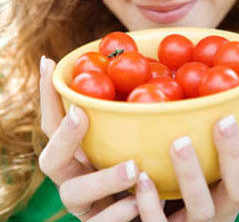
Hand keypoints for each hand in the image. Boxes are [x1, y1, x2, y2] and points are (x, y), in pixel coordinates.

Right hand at [39, 57, 139, 220]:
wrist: (162, 206)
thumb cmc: (145, 160)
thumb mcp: (136, 133)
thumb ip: (131, 112)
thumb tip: (148, 62)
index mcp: (75, 151)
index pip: (53, 120)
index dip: (47, 94)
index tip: (49, 62)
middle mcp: (72, 175)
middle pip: (51, 158)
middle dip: (63, 134)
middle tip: (80, 114)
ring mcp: (83, 204)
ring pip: (73, 194)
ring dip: (101, 178)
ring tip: (134, 168)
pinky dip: (118, 212)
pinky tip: (137, 203)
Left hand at [134, 85, 238, 221]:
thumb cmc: (186, 187)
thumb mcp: (206, 167)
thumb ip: (208, 137)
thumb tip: (215, 87)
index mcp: (235, 186)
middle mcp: (223, 207)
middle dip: (235, 153)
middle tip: (224, 120)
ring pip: (202, 206)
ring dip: (192, 173)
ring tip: (179, 142)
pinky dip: (151, 202)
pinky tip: (142, 177)